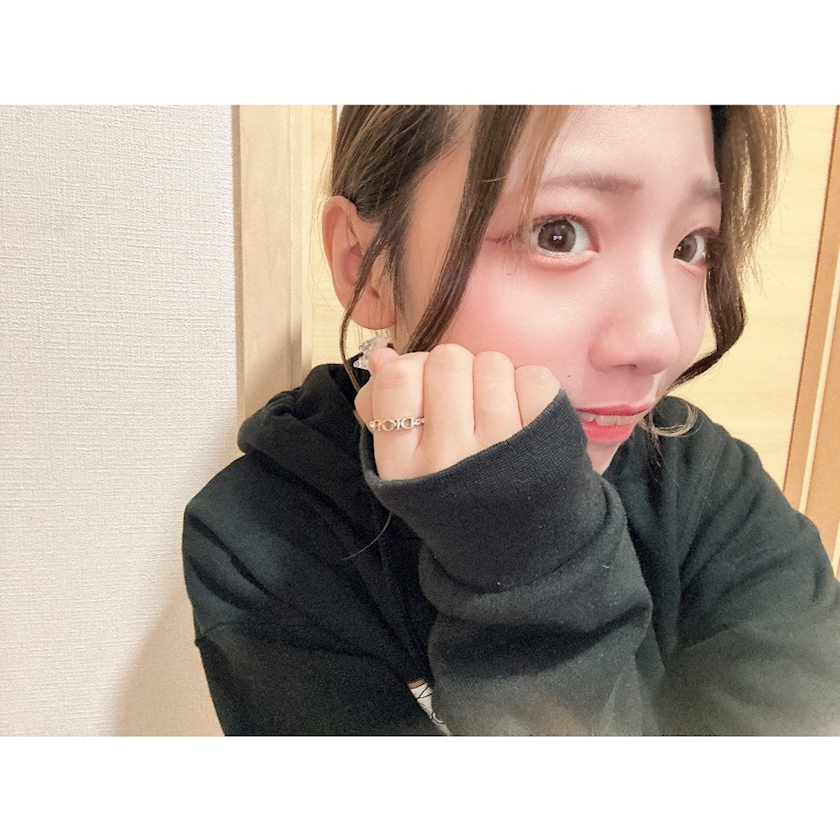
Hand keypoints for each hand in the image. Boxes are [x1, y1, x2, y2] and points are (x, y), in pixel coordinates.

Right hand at [354, 343, 561, 479]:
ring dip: (492, 378)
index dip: (413, 370)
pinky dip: (528, 387)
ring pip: (491, 364)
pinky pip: (533, 377)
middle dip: (456, 371)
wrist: (516, 551)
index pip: (398, 379)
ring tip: (494, 411)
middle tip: (463, 399)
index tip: (424, 390)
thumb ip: (384, 407)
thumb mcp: (405, 466)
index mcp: (403, 465)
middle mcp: (448, 458)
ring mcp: (499, 449)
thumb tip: (384, 353)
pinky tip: (521, 414)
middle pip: (446, 361)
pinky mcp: (544, 441)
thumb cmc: (453, 495)